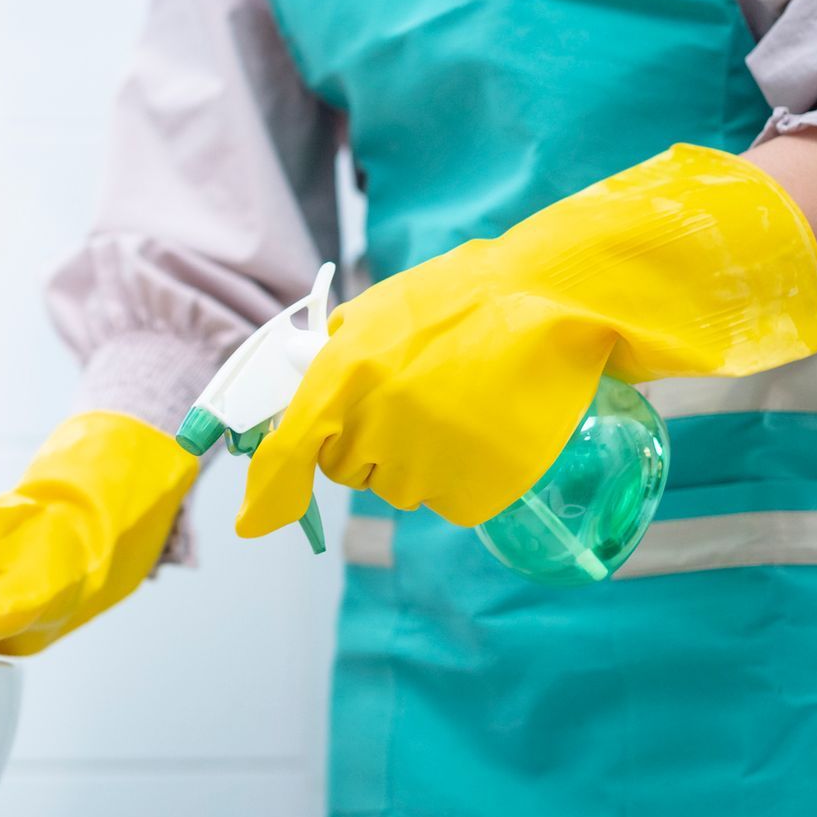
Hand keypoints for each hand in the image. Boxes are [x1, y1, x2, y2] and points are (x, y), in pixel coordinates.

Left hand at [237, 145, 816, 534]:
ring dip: (416, 459)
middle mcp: (375, 423)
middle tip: (413, 399)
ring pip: (397, 487)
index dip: (273, 488)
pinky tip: (485, 430)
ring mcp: (424, 462)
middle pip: (346, 468)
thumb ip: (332, 358)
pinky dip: (460, 477)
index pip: (290, 448)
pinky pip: (446, 498)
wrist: (558, 303)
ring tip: (460, 403)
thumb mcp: (382, 309)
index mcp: (344, 373)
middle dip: (367, 443)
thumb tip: (297, 403)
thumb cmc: (470, 297)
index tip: (258, 519)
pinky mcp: (470, 489)